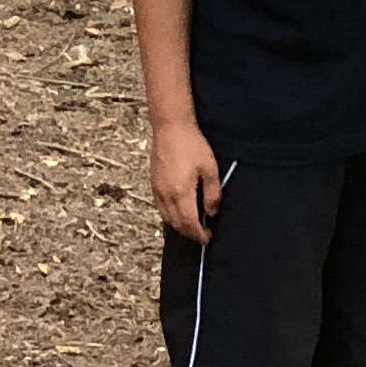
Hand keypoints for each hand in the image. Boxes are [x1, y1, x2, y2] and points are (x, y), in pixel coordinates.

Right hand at [149, 118, 222, 243]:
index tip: (207, 239)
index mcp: (181, 192)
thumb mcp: (210, 168)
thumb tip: (211, 212)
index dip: (198, 234)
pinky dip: (169, 216)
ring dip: (179, 226)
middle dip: (189, 233)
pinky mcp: (153, 183)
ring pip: (166, 217)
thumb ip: (212, 194)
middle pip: (177, 224)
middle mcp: (166, 195)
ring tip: (191, 227)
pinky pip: (160, 207)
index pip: (189, 223)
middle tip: (202, 235)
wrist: (170, 127)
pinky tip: (178, 213)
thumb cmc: (192, 145)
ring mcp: (157, 189)